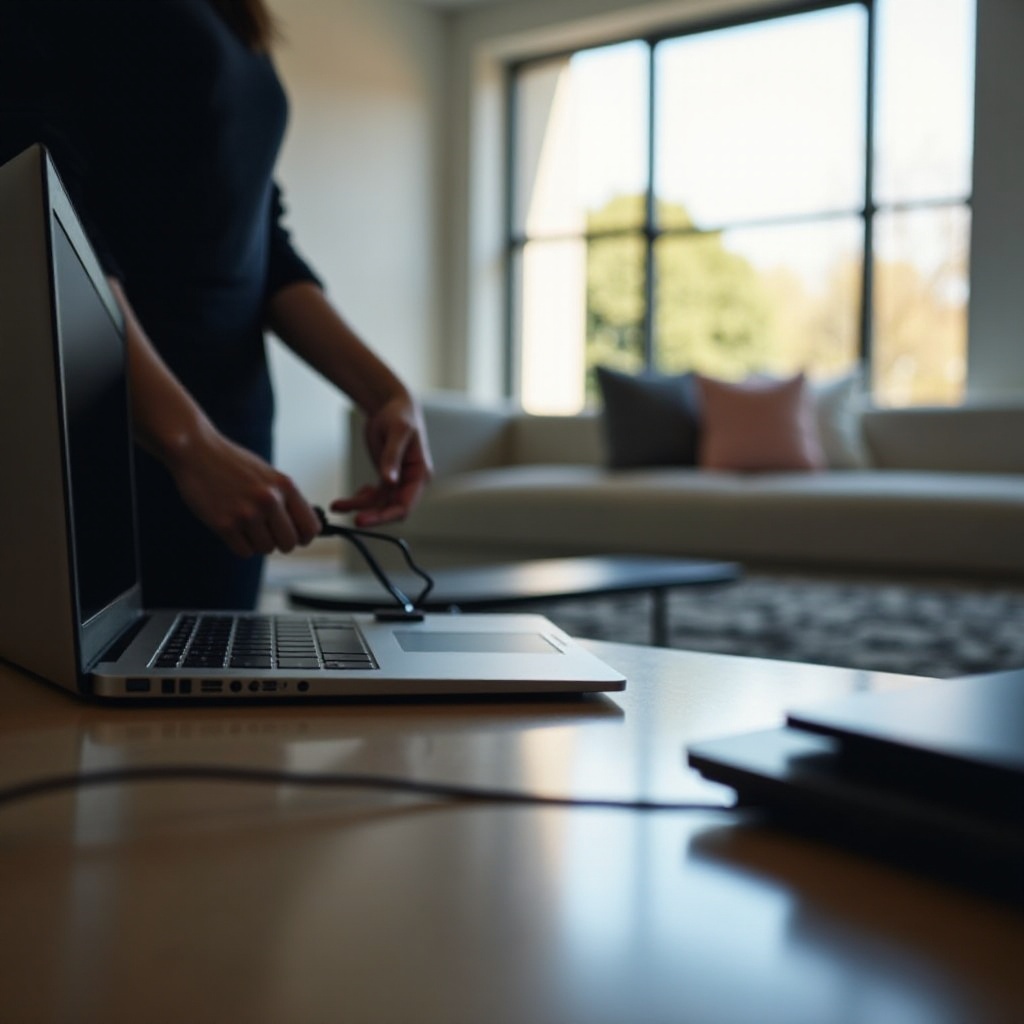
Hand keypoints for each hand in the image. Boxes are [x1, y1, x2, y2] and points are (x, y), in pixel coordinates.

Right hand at [167, 421, 322, 557]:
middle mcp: (269, 500)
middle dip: (280, 543)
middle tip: (267, 532)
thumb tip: (304, 530)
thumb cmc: (234, 464)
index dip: (303, 536)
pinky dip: (240, 545)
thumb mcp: (269, 475)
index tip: (295, 536)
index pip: (310, 527)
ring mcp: (246, 513)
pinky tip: (233, 527)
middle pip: (289, 544)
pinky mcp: (224, 525)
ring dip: (258, 542)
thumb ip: (286, 500)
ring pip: (266, 549)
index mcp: (285, 486)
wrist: (197, 451)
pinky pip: (244, 552)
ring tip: (246, 524)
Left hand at [330, 394, 432, 526]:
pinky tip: (346, 500)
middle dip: (372, 515)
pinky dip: (359, 499)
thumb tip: (390, 481)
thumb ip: (392, 457)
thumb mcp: (398, 432)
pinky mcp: (385, 477)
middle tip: (353, 520)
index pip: (406, 505)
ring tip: (337, 506)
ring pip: (378, 504)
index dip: (386, 516)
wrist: (392, 405)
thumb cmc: (400, 416)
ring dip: (359, 507)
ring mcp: (397, 481)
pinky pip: (372, 496)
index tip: (365, 519)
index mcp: (420, 474)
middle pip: (392, 509)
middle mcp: (410, 482)